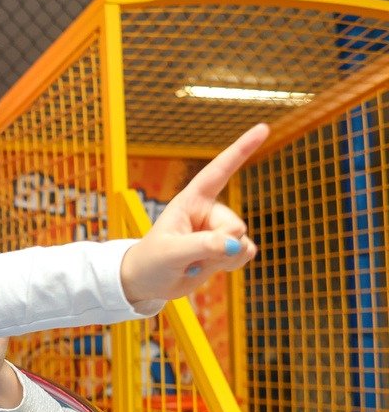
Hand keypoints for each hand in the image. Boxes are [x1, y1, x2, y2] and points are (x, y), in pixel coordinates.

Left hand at [121, 124, 263, 304]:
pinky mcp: (227, 249)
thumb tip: (235, 246)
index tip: (263, 127)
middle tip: (189, 257)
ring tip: (193, 262)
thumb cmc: (151, 261)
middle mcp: (209, 212)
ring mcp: (219, 231)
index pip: (219, 170)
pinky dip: (231, 265)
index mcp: (191, 200)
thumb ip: (202, 246)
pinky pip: (246, 253)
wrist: (148, 283)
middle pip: (235, 224)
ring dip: (222, 259)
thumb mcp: (171, 253)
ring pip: (242, 242)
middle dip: (218, 246)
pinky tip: (208, 268)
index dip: (241, 149)